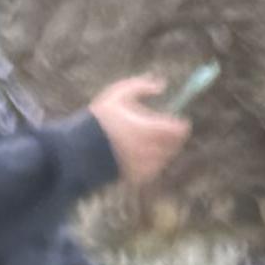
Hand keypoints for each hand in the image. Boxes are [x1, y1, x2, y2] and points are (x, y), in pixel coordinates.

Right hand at [87, 74, 191, 190]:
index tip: (183, 122)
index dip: (182, 126)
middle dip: (174, 138)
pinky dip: (153, 162)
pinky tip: (143, 155)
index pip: (176, 130)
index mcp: (146, 129)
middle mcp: (149, 150)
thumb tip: (161, 85)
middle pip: (173, 146)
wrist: (80, 151)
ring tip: (153, 141)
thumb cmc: (100, 119)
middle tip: (170, 131)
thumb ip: (141, 86)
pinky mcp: (137, 178)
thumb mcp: (117, 94)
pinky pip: (153, 170)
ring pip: (165, 159)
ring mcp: (143, 166)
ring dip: (164, 150)